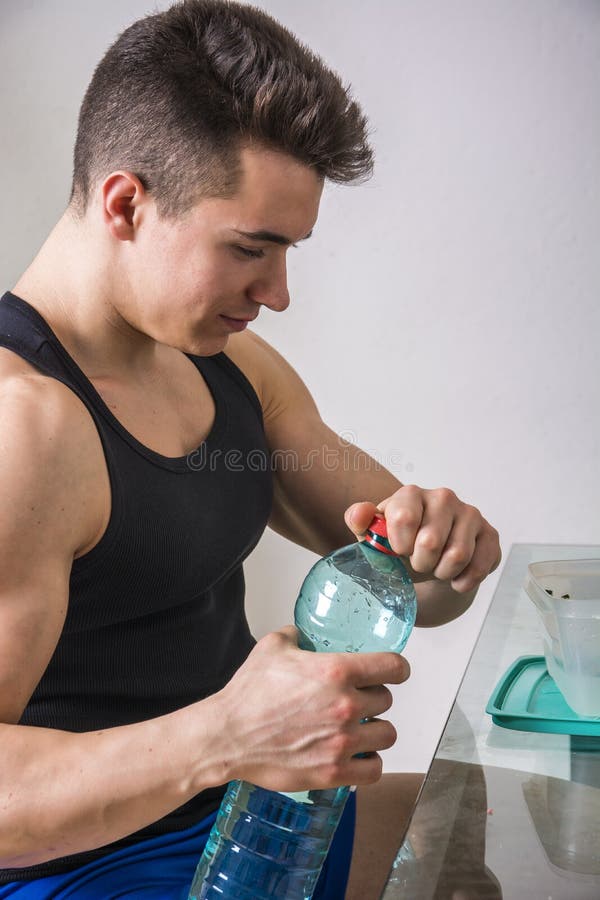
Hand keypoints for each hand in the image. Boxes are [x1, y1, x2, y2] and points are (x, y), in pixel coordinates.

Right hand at [215, 626, 409, 791]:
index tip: (395, 673)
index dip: (397, 668)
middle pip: (387, 700)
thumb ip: (295, 635)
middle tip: (357, 701)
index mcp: (336, 671)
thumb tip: (301, 633)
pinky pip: (374, 769)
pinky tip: (360, 755)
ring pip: (387, 734)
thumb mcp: (272, 648)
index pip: (393, 667)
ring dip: (376, 729)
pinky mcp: (334, 771)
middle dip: (374, 698)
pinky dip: (371, 762)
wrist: (228, 736)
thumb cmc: (248, 693)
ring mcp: (342, 741)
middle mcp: (346, 705)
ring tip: (361, 728)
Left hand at [344, 487, 500, 593]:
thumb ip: (359, 521)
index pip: (404, 518)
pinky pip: (479, 566)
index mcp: (411, 493)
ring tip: (435, 569)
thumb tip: (358, 515)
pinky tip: (454, 577)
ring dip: (441, 573)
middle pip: (431, 541)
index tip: (398, 551)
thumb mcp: (373, 535)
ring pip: (458, 555)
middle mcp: (443, 497)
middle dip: (420, 563)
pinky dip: (462, 581)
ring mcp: (470, 514)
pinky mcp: (490, 534)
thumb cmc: (399, 544)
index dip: (399, 546)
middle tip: (417, 563)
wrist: (430, 560)